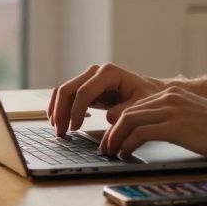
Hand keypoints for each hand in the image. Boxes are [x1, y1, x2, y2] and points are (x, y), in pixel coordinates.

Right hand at [47, 63, 167, 136]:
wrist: (149, 91)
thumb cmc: (146, 97)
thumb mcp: (141, 105)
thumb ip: (125, 110)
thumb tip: (109, 117)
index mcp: (108, 73)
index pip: (84, 91)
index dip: (76, 111)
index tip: (75, 129)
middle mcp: (95, 72)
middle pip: (68, 89)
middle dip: (61, 112)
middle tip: (60, 133)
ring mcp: (88, 78)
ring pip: (63, 91)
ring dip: (57, 110)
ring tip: (58, 130)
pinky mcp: (85, 87)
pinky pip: (66, 95)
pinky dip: (59, 107)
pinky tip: (59, 122)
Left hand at [98, 86, 206, 162]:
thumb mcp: (194, 117)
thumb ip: (175, 119)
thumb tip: (155, 134)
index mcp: (173, 93)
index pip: (137, 106)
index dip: (121, 123)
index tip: (115, 137)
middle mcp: (169, 97)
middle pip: (127, 112)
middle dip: (112, 132)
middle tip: (106, 148)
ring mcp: (171, 110)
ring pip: (128, 121)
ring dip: (115, 139)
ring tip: (111, 153)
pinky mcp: (174, 126)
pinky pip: (140, 133)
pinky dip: (127, 144)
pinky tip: (125, 154)